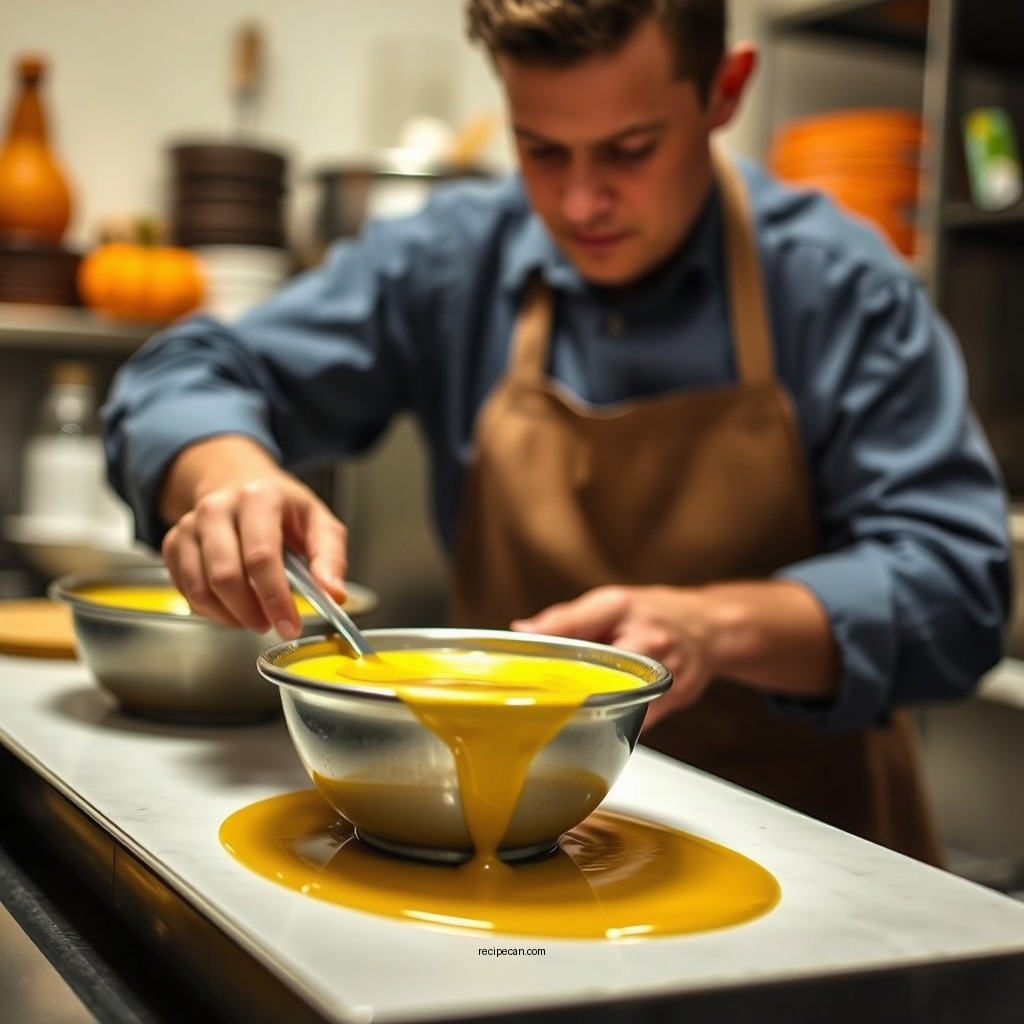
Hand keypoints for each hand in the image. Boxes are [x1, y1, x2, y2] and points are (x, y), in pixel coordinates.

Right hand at [159, 438, 347, 637]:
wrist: (238, 483)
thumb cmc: (282, 509)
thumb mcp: (318, 522)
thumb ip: (330, 557)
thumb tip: (333, 593)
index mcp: (258, 498)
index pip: (261, 557)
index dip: (275, 598)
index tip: (289, 625)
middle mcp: (218, 508)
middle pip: (226, 576)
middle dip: (251, 612)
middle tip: (272, 624)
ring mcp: (190, 525)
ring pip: (201, 588)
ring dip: (231, 616)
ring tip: (255, 617)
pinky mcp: (174, 543)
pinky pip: (186, 592)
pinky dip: (211, 611)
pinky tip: (233, 607)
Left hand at [512, 585, 715, 729]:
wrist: (709, 628)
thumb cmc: (656, 613)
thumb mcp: (611, 603)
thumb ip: (566, 618)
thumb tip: (523, 631)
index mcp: (627, 616)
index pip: (579, 635)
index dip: (549, 656)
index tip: (526, 675)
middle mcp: (650, 649)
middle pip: (601, 681)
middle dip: (572, 697)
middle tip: (542, 706)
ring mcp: (666, 677)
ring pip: (618, 707)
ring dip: (591, 714)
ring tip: (564, 718)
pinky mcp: (674, 700)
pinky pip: (635, 721)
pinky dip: (613, 723)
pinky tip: (595, 723)